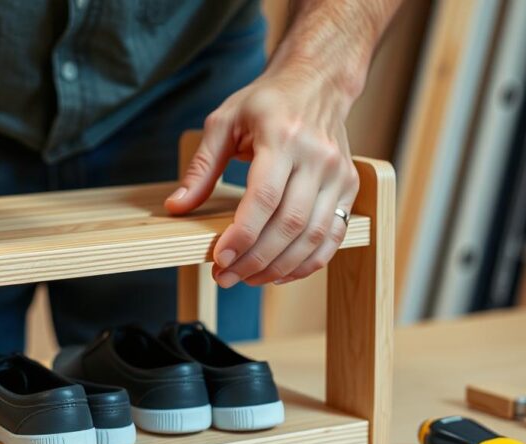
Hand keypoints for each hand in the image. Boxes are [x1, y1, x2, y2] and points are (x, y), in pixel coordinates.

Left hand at [165, 68, 359, 286]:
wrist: (317, 82)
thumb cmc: (266, 102)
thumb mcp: (223, 122)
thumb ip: (201, 167)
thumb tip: (176, 207)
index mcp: (282, 136)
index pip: (263, 198)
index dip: (242, 235)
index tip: (220, 259)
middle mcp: (317, 156)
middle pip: (289, 223)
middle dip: (255, 259)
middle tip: (226, 277)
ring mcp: (338, 173)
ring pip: (312, 236)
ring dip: (278, 267)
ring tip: (248, 279)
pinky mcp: (349, 187)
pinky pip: (333, 236)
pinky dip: (308, 262)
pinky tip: (280, 273)